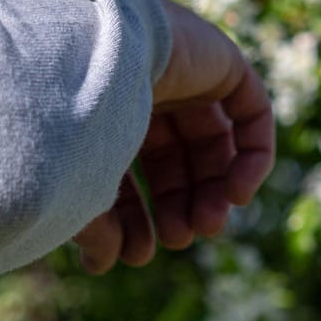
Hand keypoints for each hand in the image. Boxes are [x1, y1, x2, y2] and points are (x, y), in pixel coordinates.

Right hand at [73, 0, 275, 272]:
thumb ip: (95, 228)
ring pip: (212, 140)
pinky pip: (250, 111)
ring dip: (215, 191)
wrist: (85, 57)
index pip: (123, 167)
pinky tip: (237, 194)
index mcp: (98, 107)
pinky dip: (252, 156)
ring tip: (209, 225)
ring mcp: (182, 70)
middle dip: (178, 206)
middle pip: (172, 158)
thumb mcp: (78, 187)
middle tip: (180, 239)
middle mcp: (139, 85)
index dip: (131, 216)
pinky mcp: (219, 58)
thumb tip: (103, 264)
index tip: (133, 254)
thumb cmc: (69, 121)